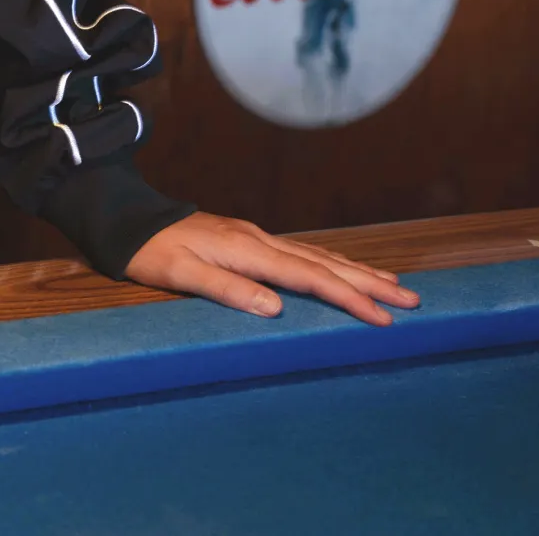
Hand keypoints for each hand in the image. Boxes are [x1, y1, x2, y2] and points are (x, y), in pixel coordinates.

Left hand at [126, 212, 420, 326]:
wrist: (127, 220)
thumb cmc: (149, 252)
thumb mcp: (180, 275)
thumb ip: (226, 289)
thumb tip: (276, 308)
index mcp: (247, 250)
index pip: (309, 278)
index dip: (348, 298)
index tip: (382, 317)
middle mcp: (258, 240)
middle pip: (325, 264)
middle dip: (369, 284)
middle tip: (411, 302)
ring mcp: (255, 238)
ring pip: (318, 256)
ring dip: (356, 271)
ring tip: (393, 285)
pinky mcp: (248, 240)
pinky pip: (301, 254)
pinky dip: (330, 263)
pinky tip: (340, 269)